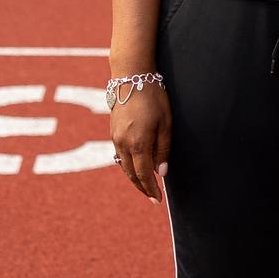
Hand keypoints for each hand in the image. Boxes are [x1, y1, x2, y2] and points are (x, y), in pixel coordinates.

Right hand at [111, 85, 170, 201]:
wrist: (131, 77)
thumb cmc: (154, 98)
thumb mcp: (166, 124)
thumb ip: (163, 150)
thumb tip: (162, 173)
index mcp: (138, 143)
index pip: (144, 175)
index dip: (151, 189)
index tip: (158, 200)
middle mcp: (123, 144)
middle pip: (131, 174)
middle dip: (142, 187)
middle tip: (153, 197)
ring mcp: (115, 138)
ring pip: (123, 166)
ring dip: (134, 178)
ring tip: (146, 185)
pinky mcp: (113, 132)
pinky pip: (119, 155)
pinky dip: (128, 166)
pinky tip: (136, 167)